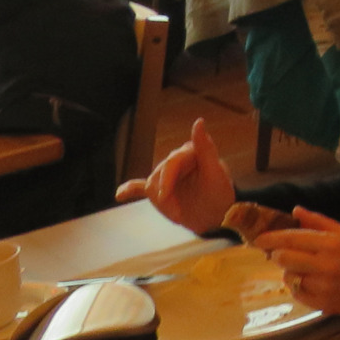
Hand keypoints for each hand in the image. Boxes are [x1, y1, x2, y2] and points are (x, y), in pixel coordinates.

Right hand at [115, 117, 233, 233]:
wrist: (216, 218)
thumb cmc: (219, 194)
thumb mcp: (215, 173)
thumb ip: (205, 148)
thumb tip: (199, 121)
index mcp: (191, 152)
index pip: (171, 162)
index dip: (166, 180)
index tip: (163, 196)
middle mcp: (177, 160)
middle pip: (159, 175)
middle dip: (166, 196)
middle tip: (178, 214)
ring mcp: (167, 176)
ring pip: (151, 185)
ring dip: (162, 203)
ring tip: (177, 214)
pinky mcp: (160, 189)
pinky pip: (140, 187)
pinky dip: (130, 189)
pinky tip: (120, 194)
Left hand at [260, 209, 339, 316]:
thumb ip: (321, 223)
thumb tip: (296, 211)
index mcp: (332, 243)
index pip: (291, 238)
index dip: (271, 238)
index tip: (259, 238)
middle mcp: (325, 265)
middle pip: (284, 258)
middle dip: (278, 254)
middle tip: (279, 252)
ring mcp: (324, 287)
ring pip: (289, 278)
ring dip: (290, 271)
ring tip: (302, 268)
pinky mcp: (324, 305)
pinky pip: (298, 294)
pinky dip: (299, 287)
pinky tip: (310, 282)